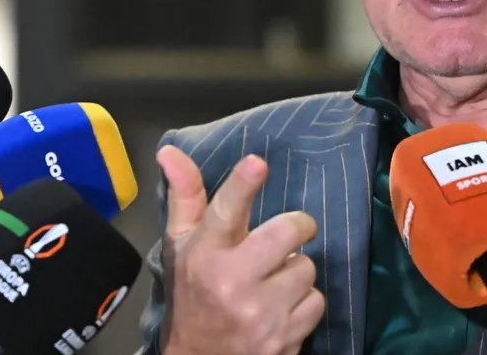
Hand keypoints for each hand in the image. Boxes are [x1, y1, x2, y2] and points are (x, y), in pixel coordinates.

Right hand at [158, 146, 324, 354]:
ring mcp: (259, 314)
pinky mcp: (283, 338)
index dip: (243, 184)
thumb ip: (186, 197)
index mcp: (205, 254)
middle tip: (287, 236)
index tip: (257, 163)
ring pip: (307, 267)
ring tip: (273, 283)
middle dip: (296, 228)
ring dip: (296, 272)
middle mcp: (231, 282)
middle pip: (289, 231)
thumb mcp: (182, 246)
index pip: (225, 211)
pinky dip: (304, 303)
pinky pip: (316, 301)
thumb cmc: (192, 294)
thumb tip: (170, 150)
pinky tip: (281, 309)